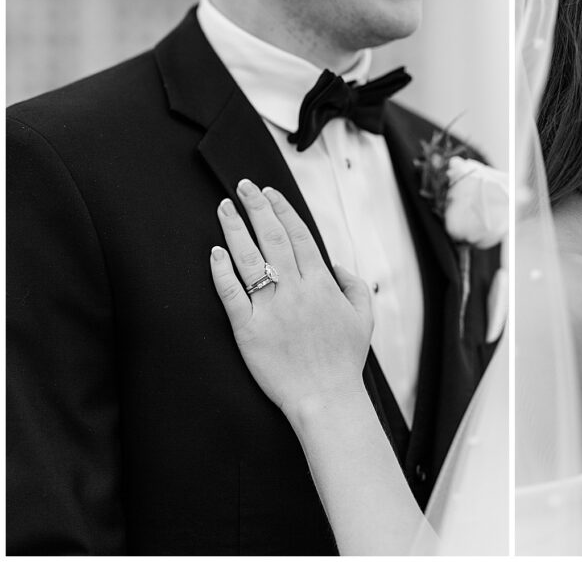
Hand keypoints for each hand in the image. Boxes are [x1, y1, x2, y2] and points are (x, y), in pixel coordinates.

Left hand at [210, 179, 372, 420]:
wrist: (327, 398)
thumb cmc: (345, 360)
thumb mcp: (364, 318)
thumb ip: (353, 285)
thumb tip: (334, 264)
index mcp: (322, 284)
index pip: (299, 235)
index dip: (282, 210)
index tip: (269, 192)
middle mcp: (296, 290)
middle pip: (273, 238)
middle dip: (257, 207)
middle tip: (242, 186)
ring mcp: (271, 309)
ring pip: (249, 259)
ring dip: (235, 230)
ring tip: (223, 208)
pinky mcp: (249, 330)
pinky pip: (231, 294)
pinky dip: (222, 272)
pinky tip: (214, 253)